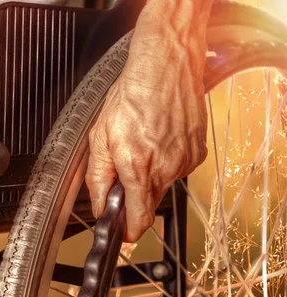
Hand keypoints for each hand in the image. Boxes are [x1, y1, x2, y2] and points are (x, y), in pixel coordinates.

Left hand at [85, 16, 207, 242]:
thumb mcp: (101, 134)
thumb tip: (99, 204)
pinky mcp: (197, 151)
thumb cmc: (132, 94)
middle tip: (126, 161)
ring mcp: (185, 160)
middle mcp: (166, 169)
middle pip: (150, 200)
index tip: (122, 227)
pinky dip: (168, 157)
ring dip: (153, 170)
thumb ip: (98, 176)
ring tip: (145, 137)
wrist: (165, 67)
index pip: (138, 221)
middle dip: (136, 190)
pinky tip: (160, 133)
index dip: (127, 229)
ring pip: (164, 181)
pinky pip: (179, 165)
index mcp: (139, 168)